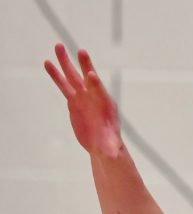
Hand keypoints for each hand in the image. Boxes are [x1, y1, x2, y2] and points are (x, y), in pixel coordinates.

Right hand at [44, 43, 122, 157]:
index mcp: (106, 107)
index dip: (95, 84)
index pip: (100, 93)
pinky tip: (47, 63)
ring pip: (72, 78)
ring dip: (65, 63)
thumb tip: (112, 156)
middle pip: (87, 79)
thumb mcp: (111, 149)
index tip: (91, 74)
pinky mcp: (73, 101)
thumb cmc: (109, 146)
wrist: (102, 144)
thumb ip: (111, 150)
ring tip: (57, 47)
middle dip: (83, 65)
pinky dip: (56, 75)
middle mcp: (94, 98)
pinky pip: (63, 85)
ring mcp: (83, 97)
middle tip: (79, 51)